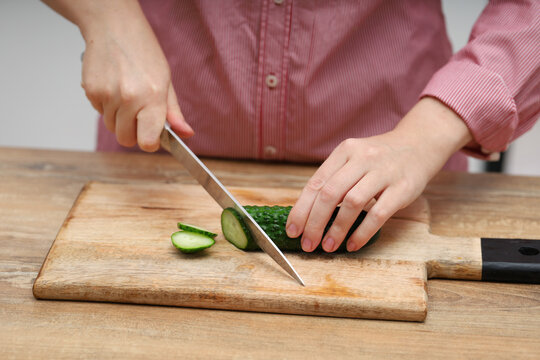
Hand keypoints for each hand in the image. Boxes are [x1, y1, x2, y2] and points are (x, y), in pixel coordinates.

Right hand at [54, 0, 193, 150]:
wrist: (114, 27)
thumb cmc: (143, 52)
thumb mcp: (166, 81)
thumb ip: (173, 112)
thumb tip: (186, 133)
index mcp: (152, 98)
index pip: (146, 141)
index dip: (149, 143)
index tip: (151, 137)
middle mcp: (128, 98)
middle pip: (126, 138)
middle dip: (133, 132)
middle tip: (138, 113)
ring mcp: (107, 95)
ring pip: (111, 127)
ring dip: (118, 118)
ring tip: (126, 95)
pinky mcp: (90, 91)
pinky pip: (99, 112)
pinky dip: (106, 106)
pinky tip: (113, 86)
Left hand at [285, 97, 472, 251]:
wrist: (419, 144)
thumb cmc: (379, 158)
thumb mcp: (354, 158)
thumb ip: (334, 179)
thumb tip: (307, 212)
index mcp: (345, 151)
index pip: (316, 183)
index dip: (301, 209)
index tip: (292, 229)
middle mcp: (362, 158)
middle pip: (330, 194)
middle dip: (314, 222)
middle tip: (307, 243)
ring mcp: (383, 172)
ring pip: (352, 203)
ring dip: (336, 229)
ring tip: (327, 246)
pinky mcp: (402, 188)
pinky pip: (378, 214)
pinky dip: (362, 232)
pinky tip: (352, 244)